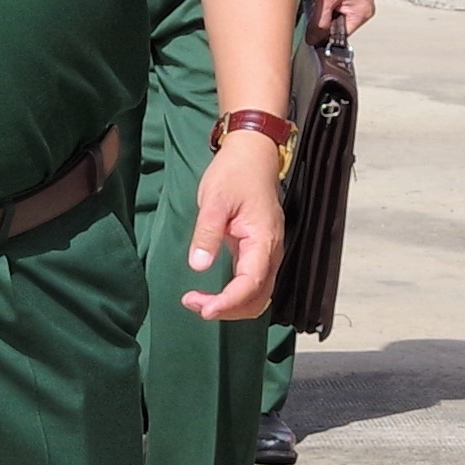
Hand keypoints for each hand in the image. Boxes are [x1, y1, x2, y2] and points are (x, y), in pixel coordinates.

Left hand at [181, 130, 288, 322]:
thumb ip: (208, 233)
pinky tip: (213, 294)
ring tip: (199, 301)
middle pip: (257, 299)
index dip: (228, 302)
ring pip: (257, 296)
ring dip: (231, 307)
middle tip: (193, 303)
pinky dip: (235, 297)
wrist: (253, 154)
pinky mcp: (259, 253)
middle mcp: (271, 252)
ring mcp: (268, 254)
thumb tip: (198, 266)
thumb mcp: (214, 200)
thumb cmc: (235, 173)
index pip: (251, 284)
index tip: (203, 309)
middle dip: (227, 310)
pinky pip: (253, 285)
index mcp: (263, 240)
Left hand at [310, 0, 378, 41]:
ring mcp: (358, 0)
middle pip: (338, 25)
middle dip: (324, 18)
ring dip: (325, 8)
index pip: (340, 35)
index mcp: (362, 13)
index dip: (324, 33)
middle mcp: (363, 9)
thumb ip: (318, 21)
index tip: (311, 31)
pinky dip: (328, 0)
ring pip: (335, 14)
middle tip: (317, 4)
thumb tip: (313, 39)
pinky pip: (337, 4)